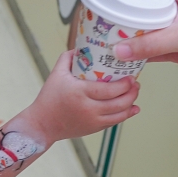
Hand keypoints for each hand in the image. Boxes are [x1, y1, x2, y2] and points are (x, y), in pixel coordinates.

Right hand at [19, 50, 139, 142]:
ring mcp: (92, 121)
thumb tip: (82, 47)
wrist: (42, 124)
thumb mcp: (56, 74)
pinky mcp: (93, 129)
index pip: (108, 90)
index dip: (124, 85)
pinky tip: (131, 108)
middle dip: (131, 93)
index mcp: (80, 93)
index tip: (130, 77)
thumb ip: (68, 58)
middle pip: (119, 103)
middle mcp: (88, 109)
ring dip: (131, 104)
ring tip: (134, 94)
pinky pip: (114, 122)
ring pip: (120, 115)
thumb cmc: (49, 98)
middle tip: (135, 83)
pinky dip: (125, 115)